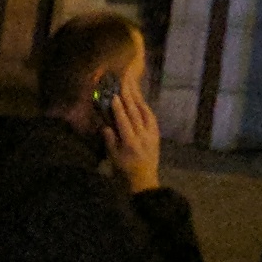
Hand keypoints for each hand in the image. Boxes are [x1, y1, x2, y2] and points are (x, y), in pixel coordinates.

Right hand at [103, 73, 162, 193]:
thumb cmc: (124, 172)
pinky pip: (151, 116)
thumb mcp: (114, 158)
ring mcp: (151, 133)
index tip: (114, 95)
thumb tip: (105, 124)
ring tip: (132, 84)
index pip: (124, 121)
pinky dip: (145, 107)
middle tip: (124, 81)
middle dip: (129, 96)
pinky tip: (141, 99)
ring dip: (138, 97)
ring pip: (144, 111)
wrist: (144, 180)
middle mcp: (142, 135)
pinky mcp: (156, 133)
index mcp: (130, 143)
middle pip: (135, 112)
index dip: (119, 108)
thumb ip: (110, 140)